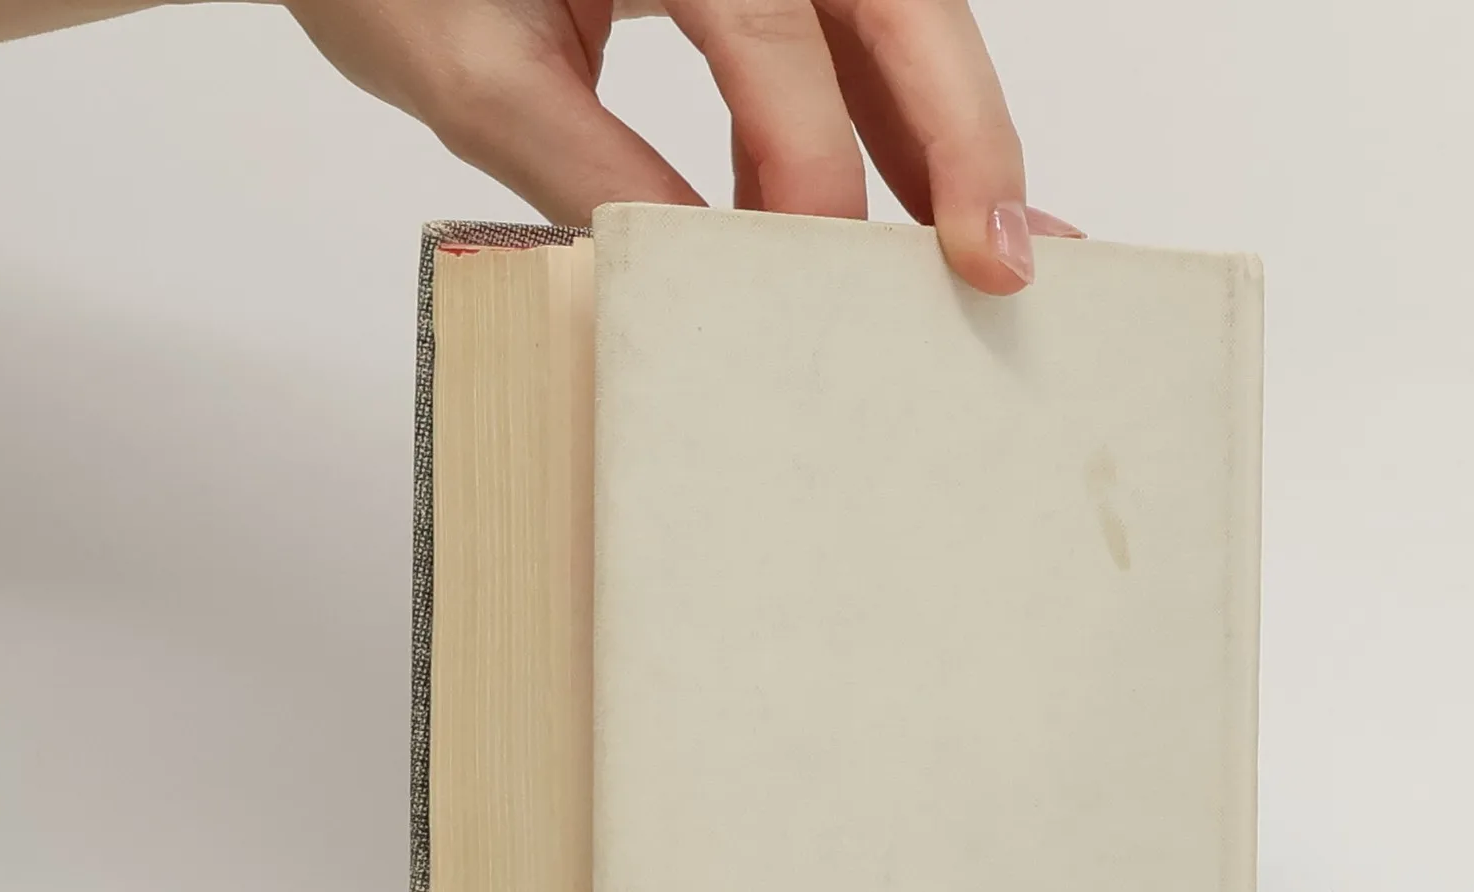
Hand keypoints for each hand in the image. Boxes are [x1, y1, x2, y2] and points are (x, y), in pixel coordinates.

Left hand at [284, 0, 1077, 291]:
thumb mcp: (468, 71)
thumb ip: (584, 165)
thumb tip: (698, 272)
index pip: (774, 38)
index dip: (809, 166)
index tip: (816, 282)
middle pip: (900, 8)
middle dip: (964, 140)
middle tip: (1005, 260)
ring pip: (897, 26)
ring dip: (945, 143)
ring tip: (986, 253)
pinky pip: (850, 42)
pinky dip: (884, 129)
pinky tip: (905, 213)